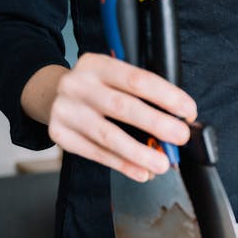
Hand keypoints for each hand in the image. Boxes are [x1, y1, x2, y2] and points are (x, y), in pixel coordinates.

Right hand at [39, 53, 196, 181]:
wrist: (48, 94)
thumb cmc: (96, 89)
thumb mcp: (113, 79)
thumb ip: (141, 97)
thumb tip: (176, 125)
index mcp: (97, 65)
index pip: (138, 80)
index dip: (167, 96)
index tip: (189, 111)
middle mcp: (78, 85)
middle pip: (123, 107)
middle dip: (157, 124)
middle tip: (180, 138)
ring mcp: (66, 110)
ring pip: (109, 136)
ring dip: (140, 153)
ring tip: (162, 164)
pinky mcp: (59, 134)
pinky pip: (96, 153)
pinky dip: (122, 165)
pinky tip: (140, 172)